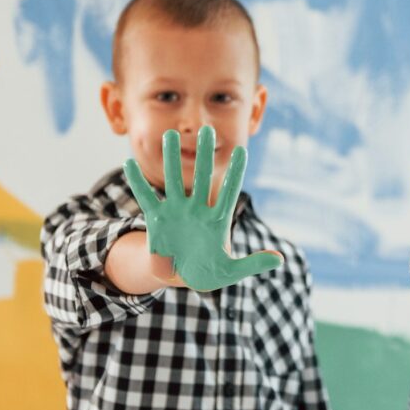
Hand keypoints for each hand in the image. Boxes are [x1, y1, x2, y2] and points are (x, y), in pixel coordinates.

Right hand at [124, 125, 282, 290]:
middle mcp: (197, 210)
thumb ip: (253, 263)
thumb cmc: (208, 272)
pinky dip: (137, 182)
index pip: (229, 191)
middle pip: (201, 178)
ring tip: (170, 135)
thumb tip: (280, 259)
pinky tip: (129, 163)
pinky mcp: (157, 219)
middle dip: (203, 155)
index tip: (242, 152)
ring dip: (171, 159)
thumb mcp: (231, 271)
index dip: (235, 173)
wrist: (179, 278)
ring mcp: (176, 211)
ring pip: (173, 180)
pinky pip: (146, 198)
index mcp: (217, 220)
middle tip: (206, 131)